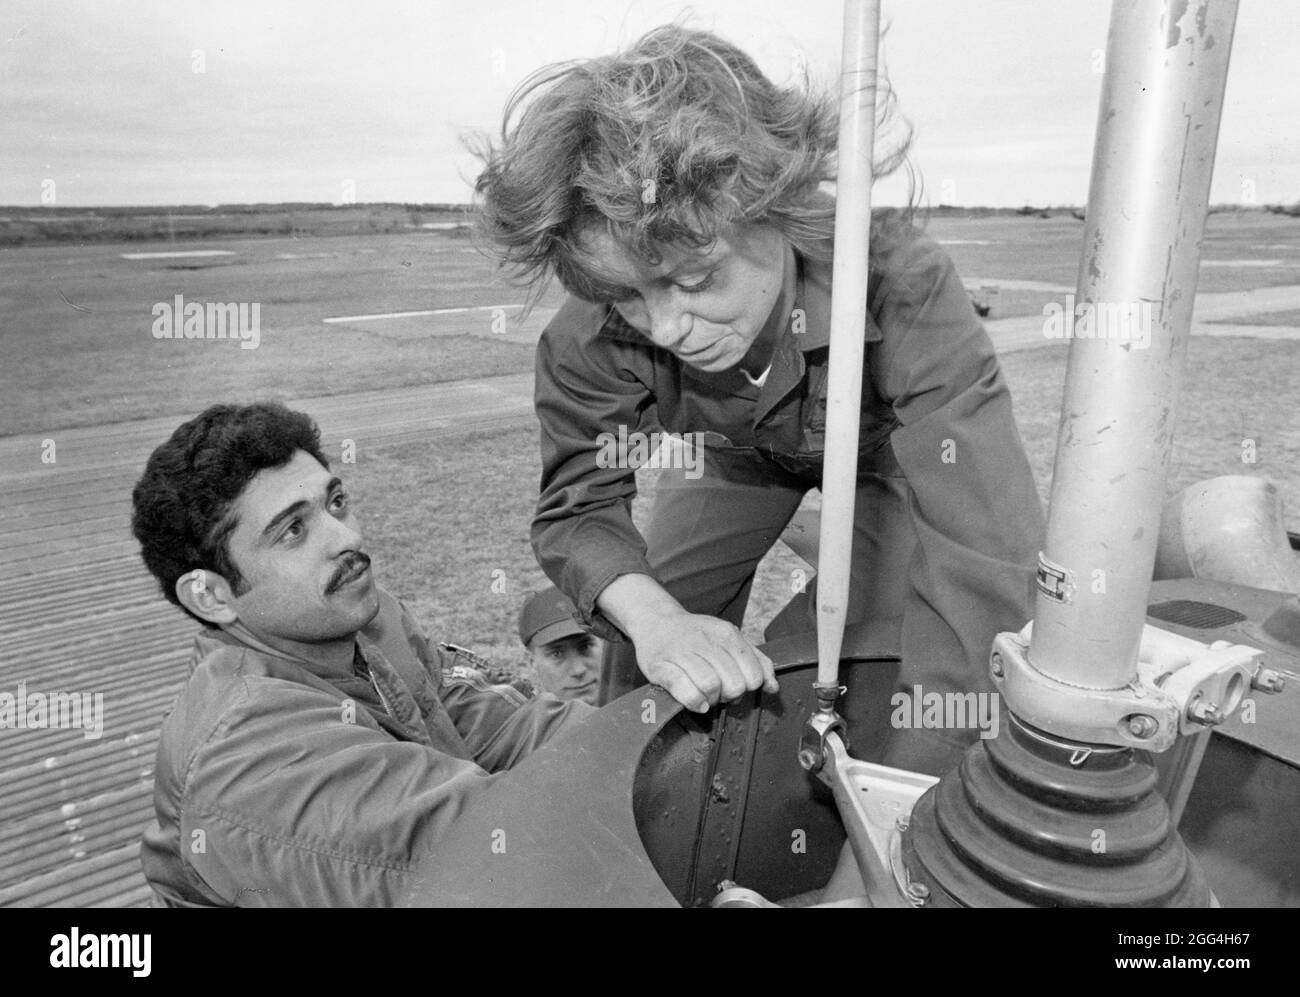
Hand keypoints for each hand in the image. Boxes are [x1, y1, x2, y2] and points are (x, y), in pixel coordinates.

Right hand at [630, 609, 779, 712]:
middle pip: (733, 683)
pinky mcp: (659, 666)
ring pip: (710, 685)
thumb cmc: (696, 635)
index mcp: (726, 633)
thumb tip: (773, 688)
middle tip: (721, 693)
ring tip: (707, 697)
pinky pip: (682, 689)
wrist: (656, 622)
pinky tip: (697, 703)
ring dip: (712, 700)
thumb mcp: (729, 639)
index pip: (753, 673)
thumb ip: (756, 660)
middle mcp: (704, 639)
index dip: (749, 687)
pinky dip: (694, 701)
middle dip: (730, 695)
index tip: (738, 685)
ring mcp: (680, 652)